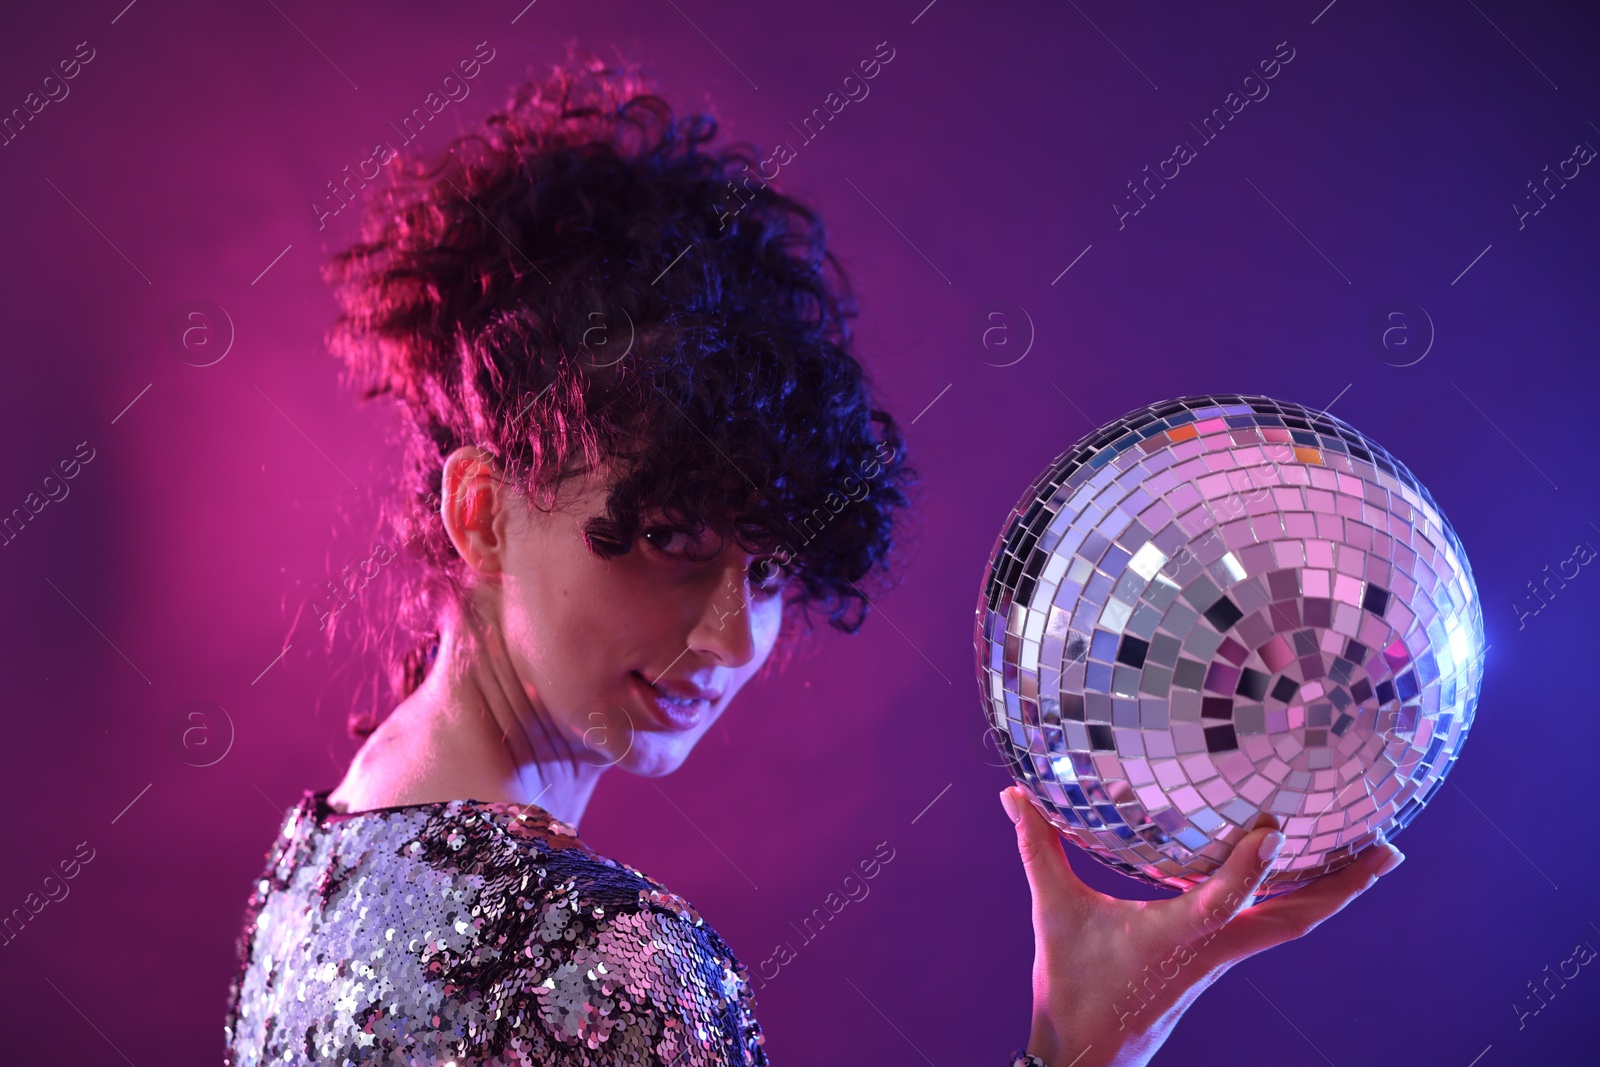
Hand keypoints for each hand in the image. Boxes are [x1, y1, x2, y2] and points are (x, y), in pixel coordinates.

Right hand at [1000, 784, 1404, 1066]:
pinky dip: (1296, 899)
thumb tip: (1014, 795)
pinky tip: (1300, 880)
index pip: (1225, 898)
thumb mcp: (1055, 912)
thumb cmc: (1074, 987)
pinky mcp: (1215, 961)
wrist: (1087, 1055)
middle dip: (1344, 884)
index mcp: (1179, 937)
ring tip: (1372, 859)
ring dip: (1333, 893)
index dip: (1253, 864)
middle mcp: (1213, 948)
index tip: (1277, 826)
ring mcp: (1221, 957)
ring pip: (1290, 924)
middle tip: (1389, 851)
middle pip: (1296, 918)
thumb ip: (1038, 848)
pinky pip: (1270, 927)